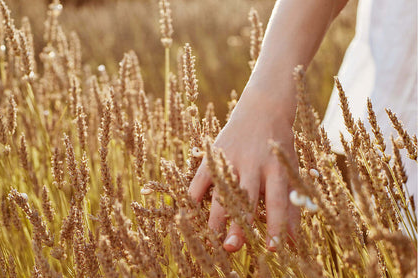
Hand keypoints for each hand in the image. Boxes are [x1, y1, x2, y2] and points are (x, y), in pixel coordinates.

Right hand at [188, 85, 299, 251]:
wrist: (263, 107)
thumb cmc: (279, 146)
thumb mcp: (290, 170)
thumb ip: (291, 204)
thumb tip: (294, 240)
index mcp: (276, 168)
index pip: (277, 201)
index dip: (276, 225)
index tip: (273, 247)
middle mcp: (253, 164)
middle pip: (245, 199)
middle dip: (238, 224)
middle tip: (233, 248)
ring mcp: (232, 158)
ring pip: (222, 191)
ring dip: (216, 217)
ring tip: (212, 238)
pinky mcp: (215, 154)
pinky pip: (201, 177)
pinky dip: (194, 195)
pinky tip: (190, 213)